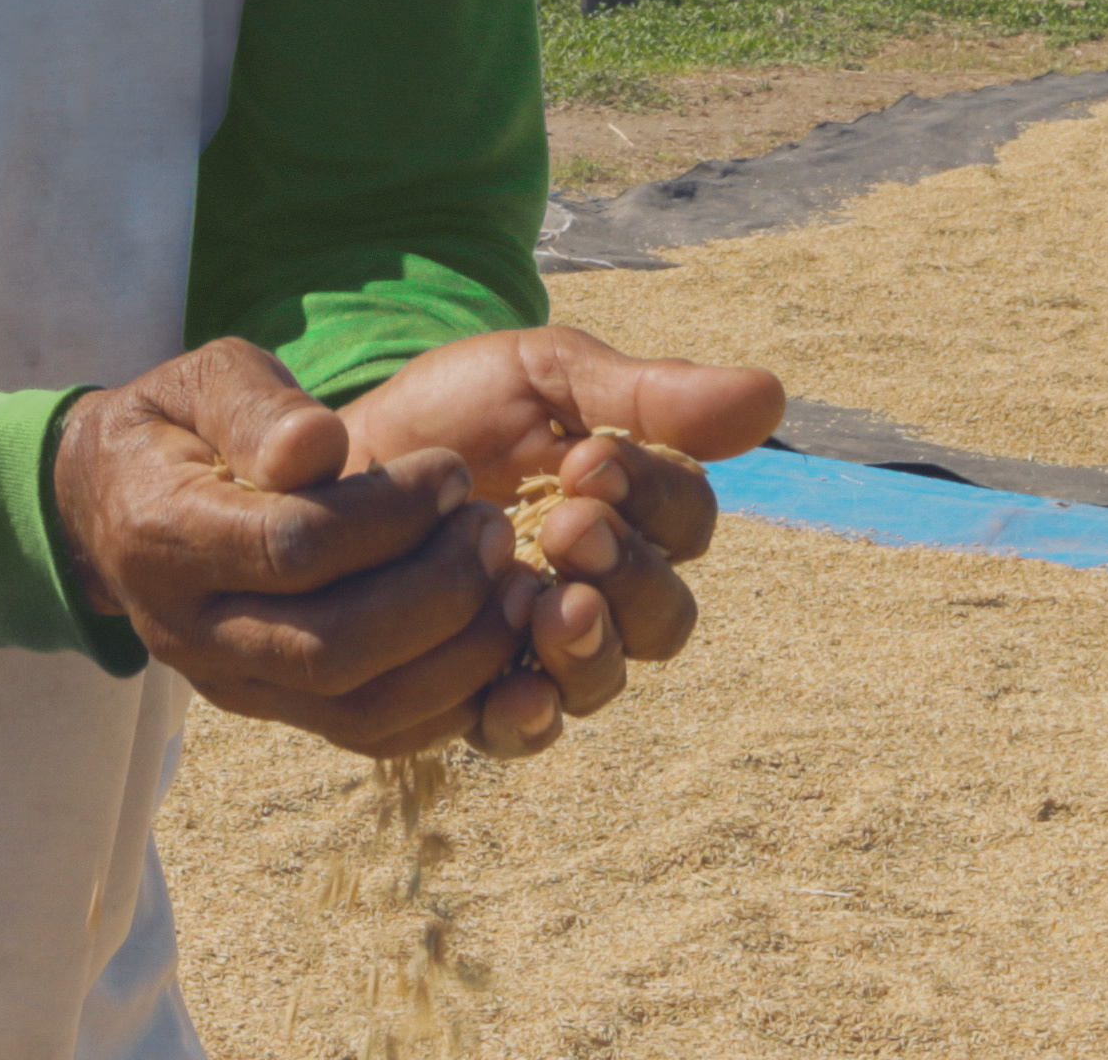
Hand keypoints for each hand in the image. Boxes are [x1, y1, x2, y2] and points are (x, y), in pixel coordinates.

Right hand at [50, 339, 525, 757]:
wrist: (112, 507)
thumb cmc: (176, 425)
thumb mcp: (201, 380)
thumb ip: (256, 406)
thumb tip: (320, 445)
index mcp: (165, 535)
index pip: (292, 547)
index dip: (391, 515)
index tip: (452, 470)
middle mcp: (190, 630)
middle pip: (334, 647)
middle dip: (437, 592)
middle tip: (494, 528)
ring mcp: (230, 683)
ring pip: (359, 708)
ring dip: (457, 655)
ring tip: (510, 583)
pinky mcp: (272, 711)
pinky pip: (369, 735)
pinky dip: (447, 701)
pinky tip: (493, 639)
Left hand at [329, 326, 783, 755]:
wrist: (334, 458)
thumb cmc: (451, 412)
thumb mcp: (542, 377)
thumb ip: (647, 393)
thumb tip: (773, 398)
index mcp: (634, 511)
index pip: (688, 521)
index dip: (656, 497)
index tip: (594, 461)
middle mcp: (606, 591)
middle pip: (664, 617)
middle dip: (626, 573)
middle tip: (569, 526)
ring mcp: (545, 648)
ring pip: (605, 677)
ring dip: (589, 644)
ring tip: (548, 603)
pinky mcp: (479, 691)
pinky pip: (525, 729)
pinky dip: (530, 715)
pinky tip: (516, 690)